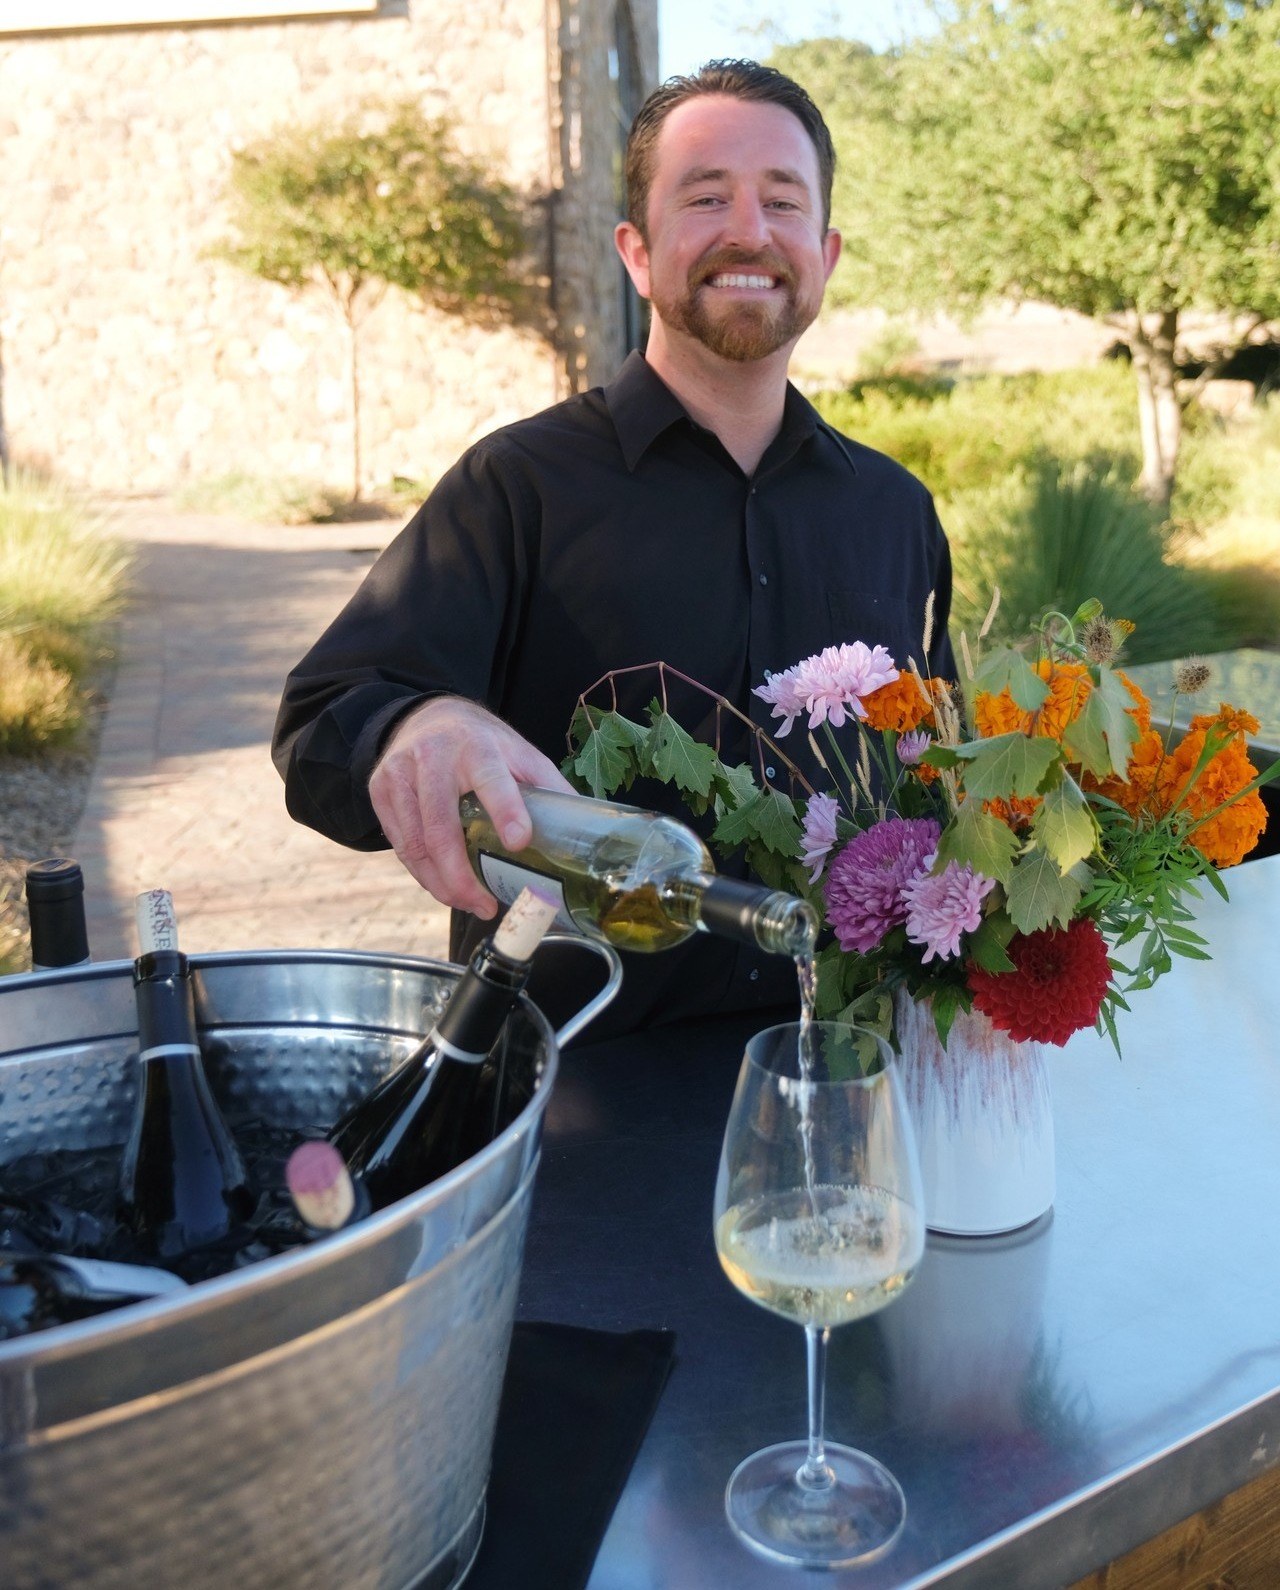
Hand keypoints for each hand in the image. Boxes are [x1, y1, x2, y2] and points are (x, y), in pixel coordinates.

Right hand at [369, 697, 573, 917]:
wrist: (425, 716)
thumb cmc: (480, 742)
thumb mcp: (519, 753)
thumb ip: (549, 787)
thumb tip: (591, 832)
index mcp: (477, 746)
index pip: (491, 778)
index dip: (506, 809)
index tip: (519, 841)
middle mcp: (433, 757)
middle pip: (441, 828)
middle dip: (461, 877)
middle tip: (485, 905)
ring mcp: (400, 775)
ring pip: (415, 845)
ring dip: (441, 885)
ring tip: (468, 903)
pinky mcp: (380, 791)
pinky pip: (400, 844)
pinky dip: (422, 873)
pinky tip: (443, 885)